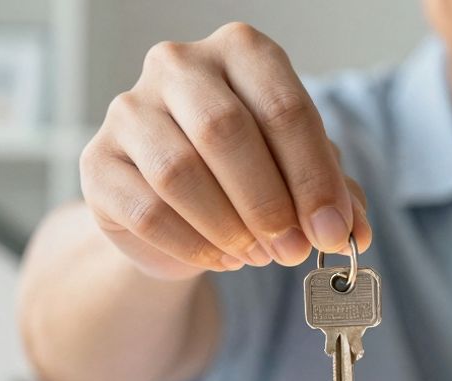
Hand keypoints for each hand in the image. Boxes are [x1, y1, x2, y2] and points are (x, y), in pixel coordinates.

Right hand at [80, 23, 372, 279]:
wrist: (177, 211)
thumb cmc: (246, 177)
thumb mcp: (299, 178)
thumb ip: (333, 197)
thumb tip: (353, 231)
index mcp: (240, 51)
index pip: (283, 108)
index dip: (313, 177)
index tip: (333, 231)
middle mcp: (178, 65)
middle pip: (225, 131)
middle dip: (268, 202)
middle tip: (293, 250)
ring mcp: (130, 109)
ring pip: (180, 172)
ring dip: (229, 227)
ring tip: (257, 255)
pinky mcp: (98, 161)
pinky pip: (146, 210)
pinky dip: (192, 245)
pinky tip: (219, 259)